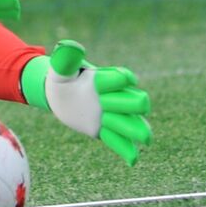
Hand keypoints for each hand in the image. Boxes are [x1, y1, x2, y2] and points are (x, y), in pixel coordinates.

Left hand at [21, 39, 152, 165]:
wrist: (59, 95)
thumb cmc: (62, 79)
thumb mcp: (60, 70)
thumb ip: (65, 60)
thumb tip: (68, 46)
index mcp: (104, 80)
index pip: (117, 79)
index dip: (122, 79)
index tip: (127, 78)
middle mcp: (113, 98)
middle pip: (132, 102)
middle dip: (131, 104)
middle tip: (130, 106)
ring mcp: (112, 115)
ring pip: (131, 123)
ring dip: (138, 129)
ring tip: (146, 139)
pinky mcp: (105, 130)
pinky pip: (118, 141)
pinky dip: (126, 150)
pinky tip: (132, 161)